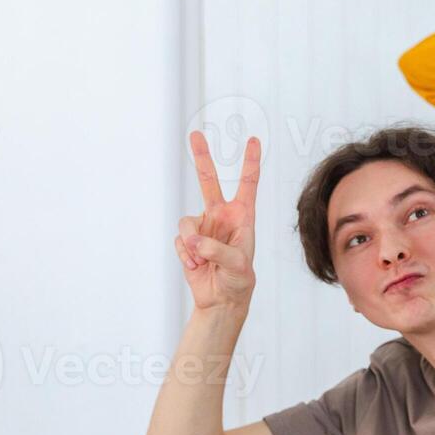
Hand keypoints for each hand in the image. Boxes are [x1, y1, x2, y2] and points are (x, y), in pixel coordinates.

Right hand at [175, 131, 260, 311]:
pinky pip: (180, 240)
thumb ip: (217, 250)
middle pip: (209, 181)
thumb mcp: (238, 266)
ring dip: (192, 243)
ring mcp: (203, 227)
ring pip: (187, 221)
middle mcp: (221, 216)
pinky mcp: (188, 240)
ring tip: (203, 261)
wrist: (221, 300)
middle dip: (201, 157)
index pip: (248, 184)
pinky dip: (186, 255)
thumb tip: (193, 239)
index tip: (254, 140)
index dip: (251, 161)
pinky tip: (196, 266)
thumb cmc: (238, 280)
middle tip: (195, 134)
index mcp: (242, 216)